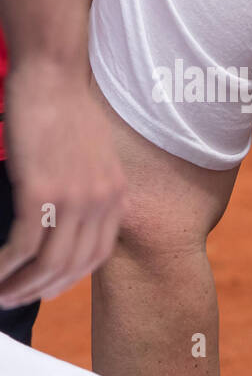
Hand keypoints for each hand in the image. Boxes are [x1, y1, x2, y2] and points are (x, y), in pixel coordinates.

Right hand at [0, 60, 123, 306]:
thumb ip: (88, 190)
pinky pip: (25, 244)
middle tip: (13, 299)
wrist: (53, 76)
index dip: (69, 278)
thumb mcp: (93, 157)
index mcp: (116, 197)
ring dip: (21, 284)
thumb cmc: (64, 111)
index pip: (97, 255)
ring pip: (48, 262)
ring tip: (0, 294)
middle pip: (73, 266)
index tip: (46, 287)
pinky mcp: (41, 192)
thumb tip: (66, 216)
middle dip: (41, 289)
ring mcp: (74, 199)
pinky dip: (7, 264)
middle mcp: (101, 203)